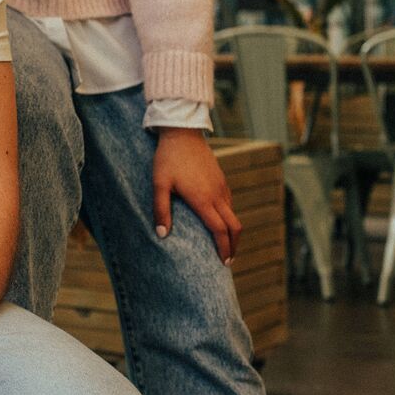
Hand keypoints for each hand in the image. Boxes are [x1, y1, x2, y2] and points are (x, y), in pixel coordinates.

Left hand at [153, 127, 240, 262]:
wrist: (182, 133)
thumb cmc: (168, 159)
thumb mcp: (159, 184)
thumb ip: (161, 209)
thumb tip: (162, 234)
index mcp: (203, 199)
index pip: (220, 231)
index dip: (224, 248)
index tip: (223, 262)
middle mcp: (217, 195)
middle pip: (234, 226)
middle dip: (234, 245)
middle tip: (227, 260)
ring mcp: (221, 186)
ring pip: (233, 214)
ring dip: (231, 231)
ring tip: (223, 244)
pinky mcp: (221, 179)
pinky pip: (230, 203)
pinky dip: (228, 217)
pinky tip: (218, 220)